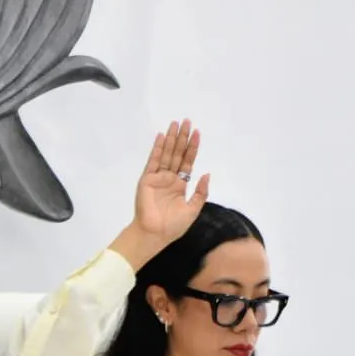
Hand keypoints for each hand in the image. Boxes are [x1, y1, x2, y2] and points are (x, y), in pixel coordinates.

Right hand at [112, 120, 210, 269]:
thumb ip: (201, 192)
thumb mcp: (193, 209)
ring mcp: (158, 178)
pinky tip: (162, 137)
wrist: (155, 234)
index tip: (198, 133)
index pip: (187, 162)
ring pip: (167, 154)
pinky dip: (158, 149)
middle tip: (187, 121)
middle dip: (183, 138)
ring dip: (171, 139)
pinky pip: (153, 161)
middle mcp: (169, 178)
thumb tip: (207, 174)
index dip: (192, 148)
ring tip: (176, 124)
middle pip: (177, 154)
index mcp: (180, 185)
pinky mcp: (147, 179)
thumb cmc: (174, 226)